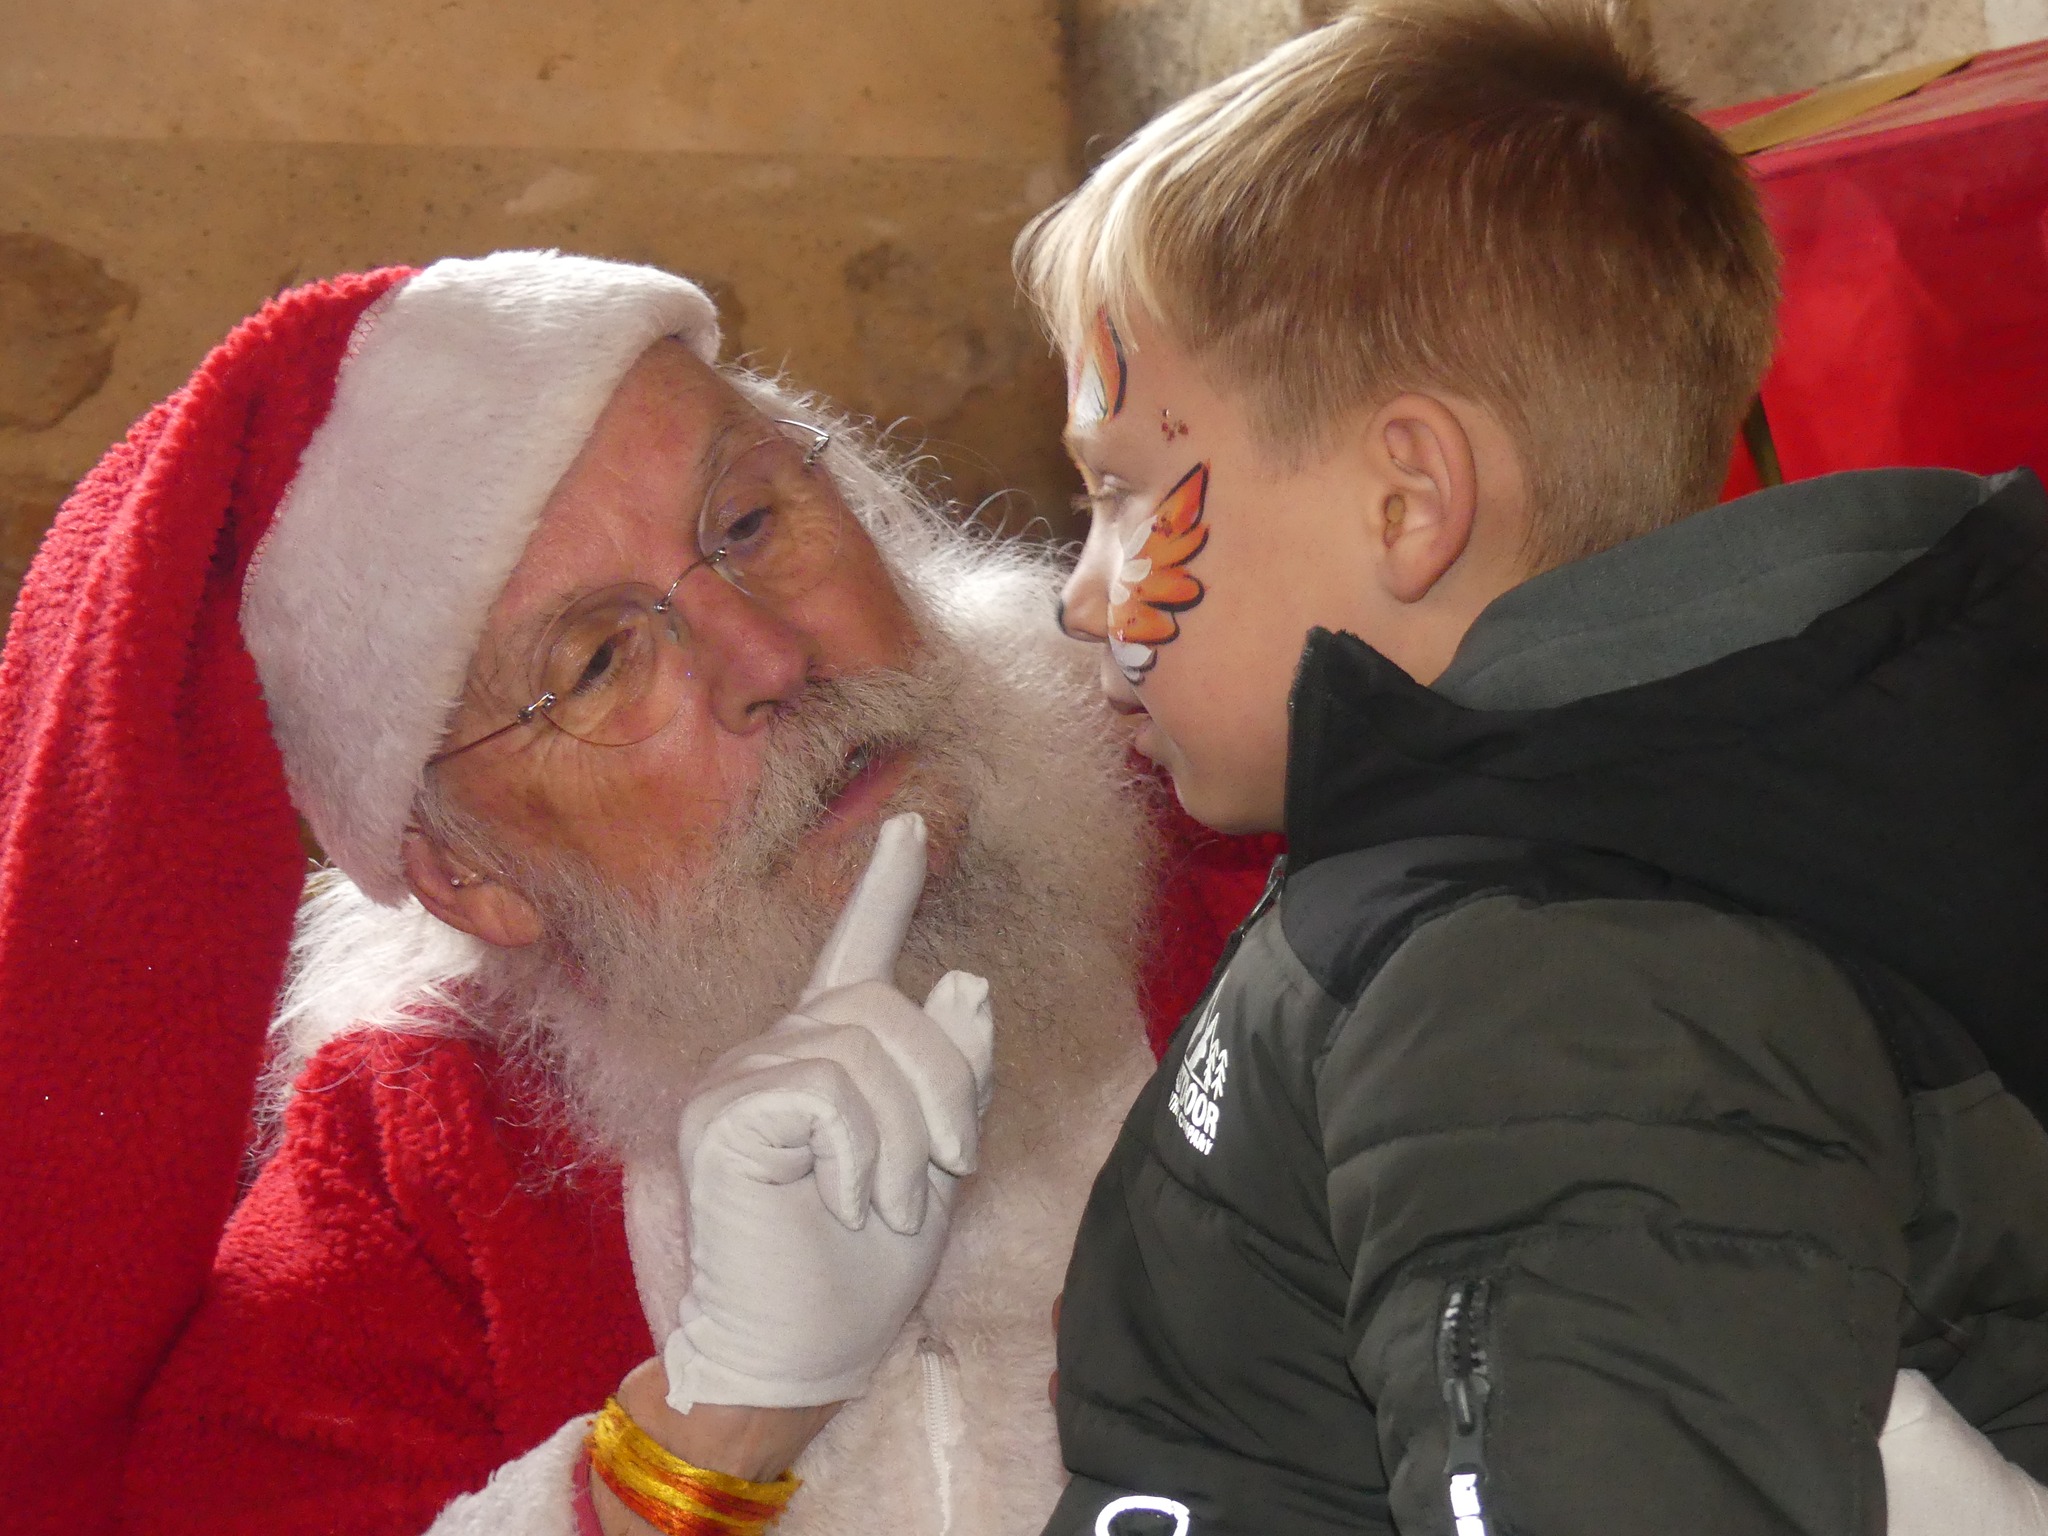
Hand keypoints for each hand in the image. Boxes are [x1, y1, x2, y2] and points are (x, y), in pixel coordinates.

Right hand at [658, 813, 994, 1411]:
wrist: (794, 1358)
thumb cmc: (859, 1275)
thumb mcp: (933, 1165)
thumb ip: (952, 1077)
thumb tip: (964, 981)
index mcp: (826, 1060)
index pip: (856, 955)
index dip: (885, 889)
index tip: (914, 826)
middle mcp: (776, 1052)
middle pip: (886, 1006)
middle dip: (940, 1090)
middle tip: (939, 1171)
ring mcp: (740, 1079)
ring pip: (864, 1045)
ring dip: (904, 1135)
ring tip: (882, 1200)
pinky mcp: (721, 1114)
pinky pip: (826, 1090)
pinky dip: (859, 1151)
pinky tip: (838, 1198)